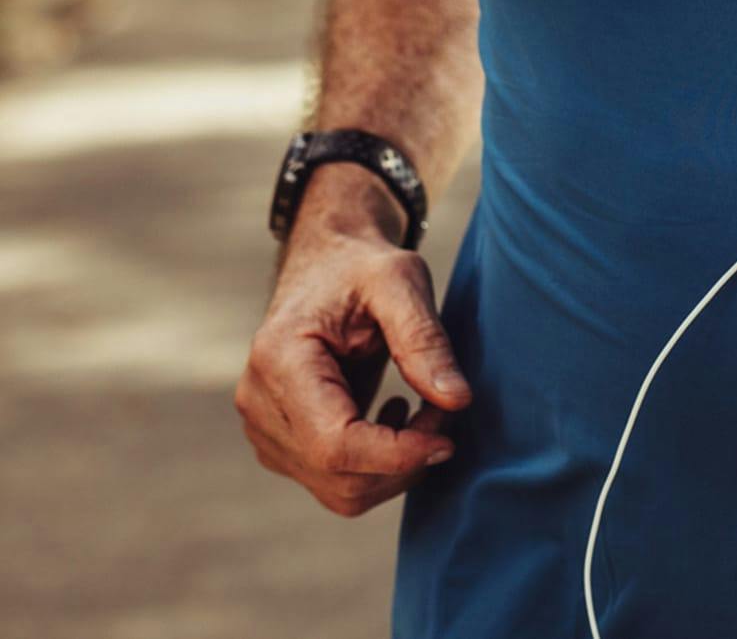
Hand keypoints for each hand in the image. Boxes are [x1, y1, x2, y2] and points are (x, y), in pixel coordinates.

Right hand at [235, 173, 471, 516]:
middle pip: (337, 477)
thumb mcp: (401, 280)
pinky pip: (334, 480)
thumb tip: (459, 401)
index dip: (396, 455)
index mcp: (280, 360)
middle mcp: (260, 404)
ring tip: (425, 408)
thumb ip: (425, 339)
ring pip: (338, 490)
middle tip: (446, 411)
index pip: (335, 444)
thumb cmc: (363, 265)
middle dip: (404, 460)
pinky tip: (396, 415)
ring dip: (395, 466)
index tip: (448, 438)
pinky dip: (378, 463)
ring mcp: (265, 429)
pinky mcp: (282, 442)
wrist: (327, 262)